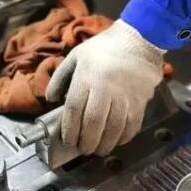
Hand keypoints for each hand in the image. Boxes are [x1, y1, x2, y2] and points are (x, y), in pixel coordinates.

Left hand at [45, 19, 163, 155]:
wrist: (138, 40)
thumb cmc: (104, 48)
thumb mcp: (77, 56)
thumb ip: (60, 77)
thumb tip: (50, 99)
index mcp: (86, 76)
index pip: (74, 109)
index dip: (70, 128)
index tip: (68, 140)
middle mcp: (105, 88)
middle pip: (93, 122)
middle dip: (86, 141)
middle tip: (83, 150)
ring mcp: (124, 95)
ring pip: (113, 127)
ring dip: (105, 144)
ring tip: (98, 150)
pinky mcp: (140, 100)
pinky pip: (132, 125)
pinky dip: (123, 137)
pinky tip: (117, 141)